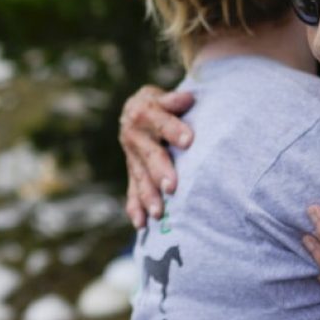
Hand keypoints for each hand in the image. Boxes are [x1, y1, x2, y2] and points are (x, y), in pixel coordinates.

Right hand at [119, 85, 194, 228]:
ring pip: (140, 177)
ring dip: (148, 195)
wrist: (134, 110)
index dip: (173, 129)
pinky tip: (141, 224)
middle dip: (160, 171)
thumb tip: (188, 98)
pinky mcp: (132, 172)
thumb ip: (175, 100)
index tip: (188, 141)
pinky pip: (132, 190)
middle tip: (172, 187)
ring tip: (158, 213)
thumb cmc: (160, 103)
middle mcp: (134, 136)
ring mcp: (132, 156)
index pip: (160, 121)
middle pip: (150, 154)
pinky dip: (135, 207)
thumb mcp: (163, 96)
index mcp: (144, 113)